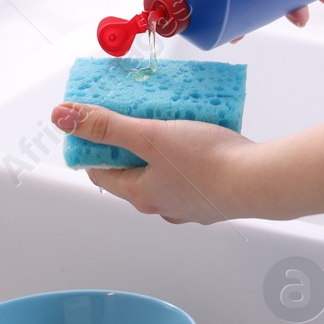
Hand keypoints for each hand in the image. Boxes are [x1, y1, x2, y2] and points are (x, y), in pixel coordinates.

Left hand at [51, 102, 259, 224]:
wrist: (260, 180)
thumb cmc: (208, 162)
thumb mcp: (149, 134)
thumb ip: (107, 125)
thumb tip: (63, 116)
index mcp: (140, 194)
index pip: (101, 173)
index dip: (94, 148)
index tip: (95, 126)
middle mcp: (162, 206)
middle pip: (132, 173)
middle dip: (129, 146)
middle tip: (134, 118)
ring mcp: (189, 205)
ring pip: (163, 175)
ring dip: (160, 152)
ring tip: (168, 124)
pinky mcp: (214, 197)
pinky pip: (191, 176)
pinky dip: (188, 158)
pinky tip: (200, 140)